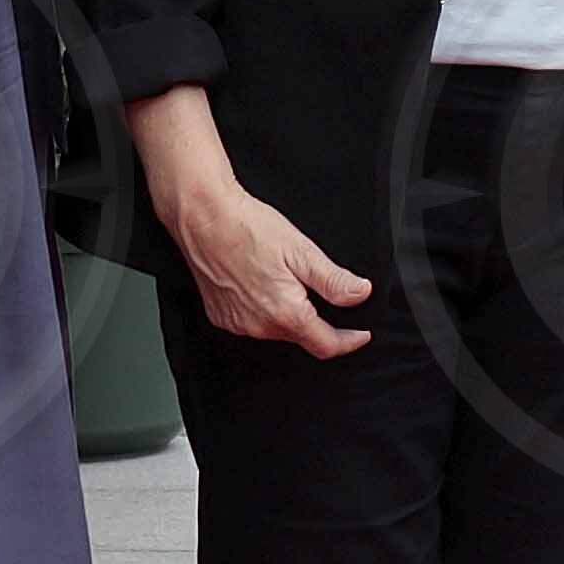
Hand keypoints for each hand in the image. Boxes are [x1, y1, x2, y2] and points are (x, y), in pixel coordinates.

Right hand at [165, 164, 372, 355]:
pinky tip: (262, 286)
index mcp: (285, 314)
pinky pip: (251, 323)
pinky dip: (264, 311)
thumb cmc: (248, 228)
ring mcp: (237, 323)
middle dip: (319, 324)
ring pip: (276, 331)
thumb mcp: (302, 251)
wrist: (203, 217)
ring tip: (288, 282)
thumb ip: (334, 280)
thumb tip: (359, 295)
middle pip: (302, 337)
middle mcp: (259, 326)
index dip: (349, 341)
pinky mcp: (220, 315)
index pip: (326, 345)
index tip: (361, 334)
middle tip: (324, 295)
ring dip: (290, 316)